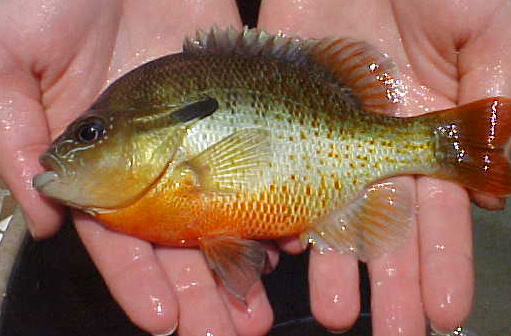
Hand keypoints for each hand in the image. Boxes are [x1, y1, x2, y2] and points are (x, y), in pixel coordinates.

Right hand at [0, 1, 274, 334]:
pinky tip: (298, 226)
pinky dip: (281, 184)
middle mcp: (151, 147)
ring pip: (228, 198)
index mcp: (97, 151)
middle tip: (231, 330)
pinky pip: (265, 141)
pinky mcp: (240, 82)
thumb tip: (43, 217)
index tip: (165, 322)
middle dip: (203, 284)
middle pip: (181, 232)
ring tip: (267, 298)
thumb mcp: (9, 61)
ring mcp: (199, 120)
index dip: (137, 279)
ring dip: (249, 249)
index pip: (116, 233)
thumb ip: (16, 134)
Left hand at [259, 0, 510, 333]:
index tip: (446, 308)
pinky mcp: (281, 116)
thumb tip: (499, 175)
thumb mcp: (480, 25)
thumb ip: (492, 89)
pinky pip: (280, 171)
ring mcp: (326, 136)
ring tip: (341, 313)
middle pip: (388, 228)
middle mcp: (375, 147)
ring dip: (338, 266)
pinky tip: (291, 249)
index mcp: (425, 134)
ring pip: (332, 213)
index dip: (446, 261)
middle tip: (395, 332)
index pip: (441, 213)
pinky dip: (285, 210)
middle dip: (394, 284)